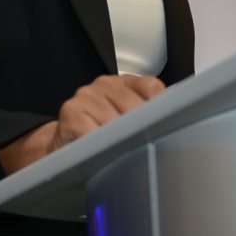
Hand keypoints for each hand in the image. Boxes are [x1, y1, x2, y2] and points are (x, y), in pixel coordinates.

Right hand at [0, 74, 164, 173]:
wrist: (62, 142)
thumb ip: (144, 116)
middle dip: (141, 128)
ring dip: (121, 140)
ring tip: (126, 153)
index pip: (150, 87)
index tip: (166, 124)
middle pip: (134, 106)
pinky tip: (103, 152)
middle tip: (147, 146)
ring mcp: (86, 95)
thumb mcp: (122, 121)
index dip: (159, 107)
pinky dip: (100, 145)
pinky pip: (93, 131)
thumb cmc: (97, 132)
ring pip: (114, 120)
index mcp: (122, 83)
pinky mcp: (70, 112)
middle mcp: (104, 84)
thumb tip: (173, 125)